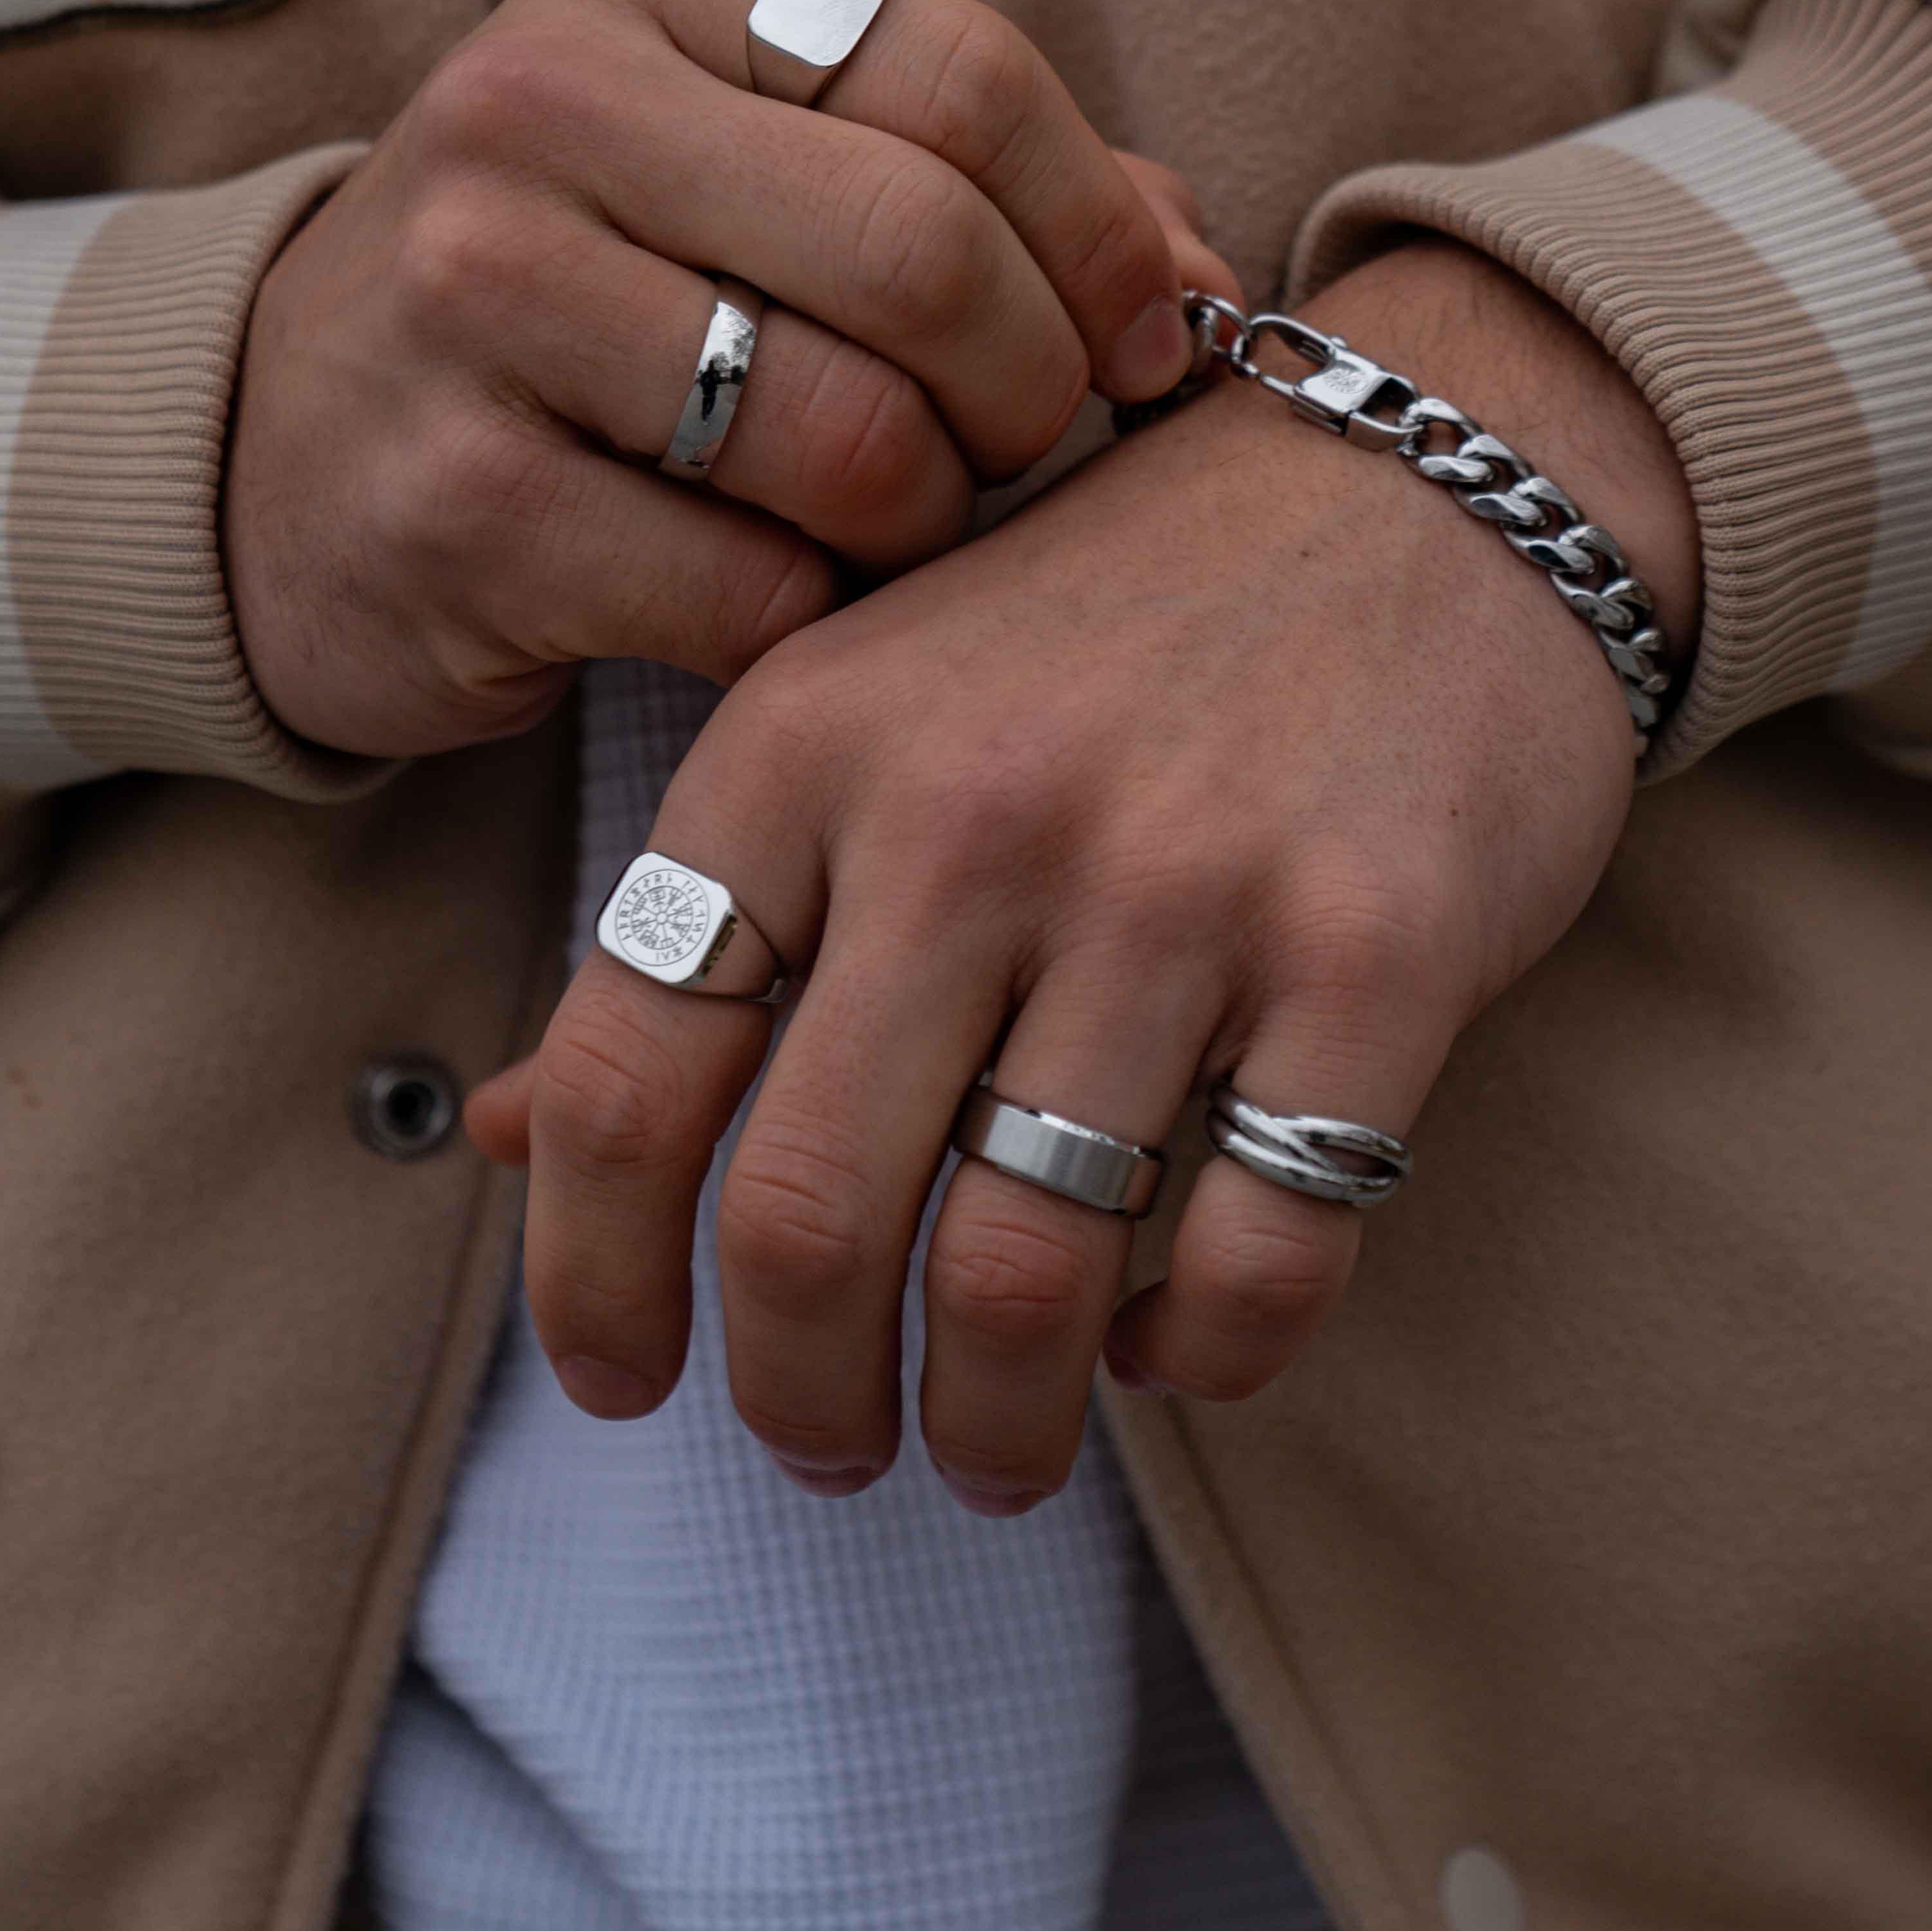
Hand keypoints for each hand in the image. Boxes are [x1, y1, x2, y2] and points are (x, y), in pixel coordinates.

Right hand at [224, 0, 1225, 755]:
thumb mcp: (753, 176)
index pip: (968, 77)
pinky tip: (777, 601)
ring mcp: (477, 304)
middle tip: (1022, 450)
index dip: (1103, 232)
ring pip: (852, 438)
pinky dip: (816, 624)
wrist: (290, 456)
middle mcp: (538, 107)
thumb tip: (1205, 272)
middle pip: (927, 255)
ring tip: (889, 525)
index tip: (1143, 339)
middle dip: (1033, 390)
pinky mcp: (459, 505)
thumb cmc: (587, 306)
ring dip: (927, 521)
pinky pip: (754, 594)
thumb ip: (985, 189)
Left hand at [470, 241, 1699, 1511]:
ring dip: (994, 1424)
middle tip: (831, 1450)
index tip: (627, 1383)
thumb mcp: (865, 713)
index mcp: (805, 741)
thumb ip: (704, 926)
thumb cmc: (1116, 623)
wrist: (1426, 480)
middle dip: (801, 1403)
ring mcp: (1183, 883)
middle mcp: (973, 811)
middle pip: (812, 1225)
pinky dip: (1198, 1357)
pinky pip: (1256, 1264)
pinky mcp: (1377, 955)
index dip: (591, 1281)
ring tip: (995, 1449)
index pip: (624, 1075)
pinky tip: (1172, 1338)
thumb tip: (505, 1142)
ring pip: (1027, 1281)